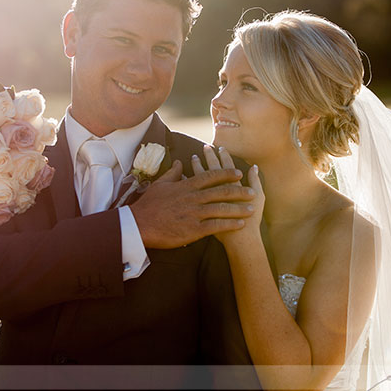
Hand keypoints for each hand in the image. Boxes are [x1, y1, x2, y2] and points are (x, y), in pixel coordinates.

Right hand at [130, 157, 256, 248]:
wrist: (139, 225)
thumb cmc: (149, 205)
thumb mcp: (160, 184)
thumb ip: (174, 172)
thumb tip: (181, 161)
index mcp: (187, 186)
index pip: (211, 176)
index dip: (227, 174)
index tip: (239, 173)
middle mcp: (193, 198)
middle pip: (222, 192)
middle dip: (240, 191)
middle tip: (252, 192)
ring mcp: (195, 213)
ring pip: (222, 208)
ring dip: (239, 208)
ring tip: (252, 208)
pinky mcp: (194, 229)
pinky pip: (217, 226)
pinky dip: (230, 224)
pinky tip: (240, 224)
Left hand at [191, 145, 264, 249]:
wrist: (240, 240)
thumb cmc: (252, 220)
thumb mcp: (258, 199)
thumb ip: (255, 181)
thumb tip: (254, 167)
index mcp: (233, 186)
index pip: (226, 167)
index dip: (223, 156)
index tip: (219, 147)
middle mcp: (219, 190)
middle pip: (212, 170)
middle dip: (209, 157)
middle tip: (205, 147)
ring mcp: (209, 199)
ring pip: (200, 179)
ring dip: (197, 167)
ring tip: (193, 157)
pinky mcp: (201, 208)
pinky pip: (192, 193)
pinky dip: (188, 184)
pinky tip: (184, 177)